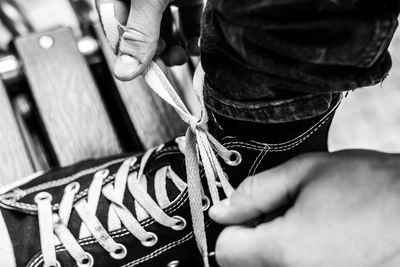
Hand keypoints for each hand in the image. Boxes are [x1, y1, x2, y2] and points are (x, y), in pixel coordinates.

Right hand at [96, 0, 202, 80]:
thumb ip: (139, 33)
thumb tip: (125, 71)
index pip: (114, 27)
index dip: (130, 53)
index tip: (146, 71)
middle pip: (139, 32)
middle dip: (155, 52)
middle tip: (166, 62)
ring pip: (163, 30)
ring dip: (173, 49)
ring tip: (181, 56)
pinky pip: (185, 20)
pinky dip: (191, 36)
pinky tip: (195, 46)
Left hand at [210, 150, 399, 266]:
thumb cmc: (374, 188)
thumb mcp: (306, 173)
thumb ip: (254, 192)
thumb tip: (222, 210)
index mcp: (284, 253)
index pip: (225, 251)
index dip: (234, 225)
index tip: (252, 210)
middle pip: (245, 265)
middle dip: (255, 237)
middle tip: (285, 212)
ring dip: (277, 249)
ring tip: (308, 224)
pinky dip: (299, 258)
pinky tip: (322, 239)